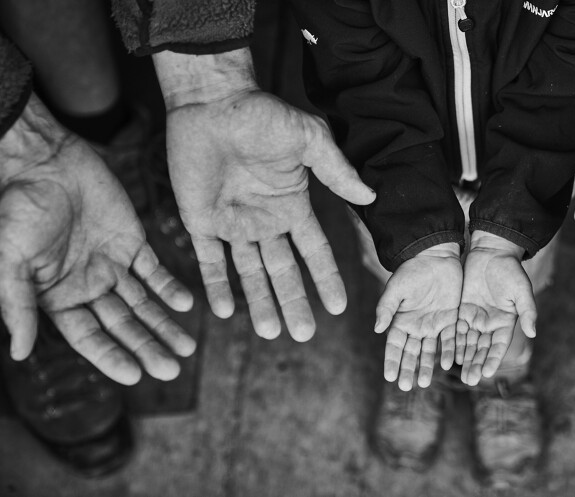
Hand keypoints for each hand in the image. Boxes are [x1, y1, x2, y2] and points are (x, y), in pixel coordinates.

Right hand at [0, 95, 194, 384]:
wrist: (45, 162)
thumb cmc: (18, 210)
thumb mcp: (11, 260)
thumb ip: (19, 304)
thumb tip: (19, 352)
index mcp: (58, 298)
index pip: (90, 338)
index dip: (112, 357)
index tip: (137, 376)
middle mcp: (88, 288)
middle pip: (123, 326)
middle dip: (146, 347)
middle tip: (172, 370)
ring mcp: (112, 265)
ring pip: (144, 304)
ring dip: (165, 325)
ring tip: (188, 347)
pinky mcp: (132, 242)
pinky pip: (155, 271)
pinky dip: (170, 287)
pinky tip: (186, 303)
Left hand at [154, 49, 374, 341]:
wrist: (210, 102)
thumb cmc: (260, 114)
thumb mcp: (307, 139)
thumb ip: (335, 170)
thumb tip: (369, 195)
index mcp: (292, 205)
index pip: (314, 251)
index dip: (327, 279)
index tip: (340, 308)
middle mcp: (265, 220)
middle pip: (283, 272)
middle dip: (294, 303)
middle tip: (304, 335)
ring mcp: (232, 224)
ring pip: (249, 273)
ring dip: (259, 302)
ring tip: (271, 332)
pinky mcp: (200, 220)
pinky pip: (209, 260)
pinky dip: (216, 285)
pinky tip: (224, 311)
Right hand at [374, 243, 461, 390]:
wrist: (435, 256)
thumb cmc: (412, 270)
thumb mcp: (396, 289)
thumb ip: (387, 309)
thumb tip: (376, 329)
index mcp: (400, 320)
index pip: (394, 346)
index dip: (392, 361)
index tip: (389, 377)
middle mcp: (416, 326)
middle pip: (411, 353)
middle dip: (408, 369)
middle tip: (406, 387)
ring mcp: (434, 324)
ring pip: (430, 350)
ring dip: (426, 366)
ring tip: (424, 383)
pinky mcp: (451, 319)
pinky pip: (450, 339)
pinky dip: (448, 351)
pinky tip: (448, 364)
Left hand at [456, 231, 536, 385]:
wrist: (491, 252)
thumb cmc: (510, 270)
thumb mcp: (521, 290)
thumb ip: (527, 311)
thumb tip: (533, 332)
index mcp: (506, 322)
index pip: (499, 346)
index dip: (493, 360)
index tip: (487, 373)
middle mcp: (490, 324)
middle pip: (482, 349)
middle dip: (476, 364)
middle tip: (469, 380)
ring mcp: (475, 318)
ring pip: (468, 343)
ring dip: (464, 359)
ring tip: (459, 375)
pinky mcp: (462, 310)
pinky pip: (456, 330)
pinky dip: (453, 343)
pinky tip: (448, 356)